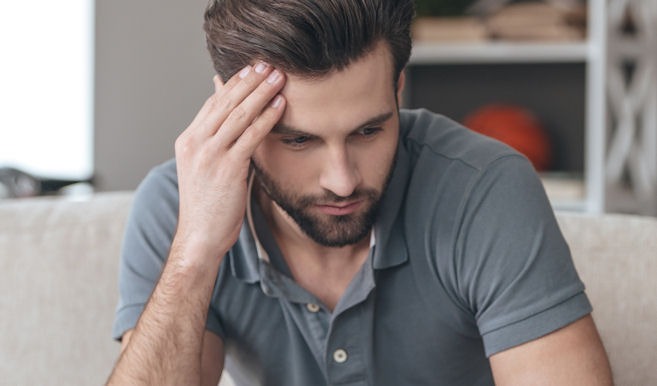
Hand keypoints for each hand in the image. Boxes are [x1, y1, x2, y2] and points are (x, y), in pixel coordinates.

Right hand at [173, 63, 285, 261]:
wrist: (200, 237)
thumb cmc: (208, 206)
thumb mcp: (206, 169)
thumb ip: (218, 144)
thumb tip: (235, 125)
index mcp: (188, 141)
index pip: (212, 103)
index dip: (234, 84)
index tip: (251, 69)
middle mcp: (195, 143)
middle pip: (225, 102)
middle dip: (249, 81)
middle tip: (268, 65)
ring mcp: (209, 154)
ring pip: (239, 114)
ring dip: (261, 93)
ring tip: (279, 78)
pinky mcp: (227, 167)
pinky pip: (251, 136)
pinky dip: (267, 118)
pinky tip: (280, 106)